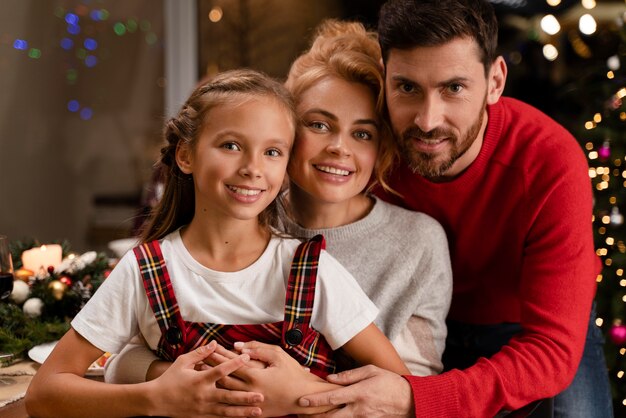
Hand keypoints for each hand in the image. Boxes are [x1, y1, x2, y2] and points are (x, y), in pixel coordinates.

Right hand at [149, 341, 263, 417]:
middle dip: (246, 396)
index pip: (220, 371)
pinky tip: (244, 417)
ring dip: (244, 411)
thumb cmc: (170, 378)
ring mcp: (204, 407)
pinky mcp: (202, 416)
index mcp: (200, 379)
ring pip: (227, 411)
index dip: (234, 363)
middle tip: (261, 395)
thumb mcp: (183, 362)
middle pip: (229, 396)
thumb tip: (215, 343)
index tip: (247, 358)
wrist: (156, 401)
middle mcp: (204, 395)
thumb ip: (200, 353)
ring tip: (259, 411)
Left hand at [212, 341, 340, 416]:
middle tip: (197, 361)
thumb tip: (238, 346)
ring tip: (201, 374)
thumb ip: (258, 349)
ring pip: (226, 392)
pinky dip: (223, 395)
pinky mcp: (254, 411)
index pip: (230, 364)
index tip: (207, 349)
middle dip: (210, 368)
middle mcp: (250, 390)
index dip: (218, 356)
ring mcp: (251, 402)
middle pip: (223, 378)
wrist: (304, 397)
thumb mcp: (278, 356)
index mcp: (255, 376)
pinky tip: (216, 390)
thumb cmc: (292, 374)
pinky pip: (233, 404)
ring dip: (213, 382)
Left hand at [298, 365, 414, 417]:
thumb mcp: (370, 371)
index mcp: (359, 393)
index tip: (303, 400)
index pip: (332, 397)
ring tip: (311, 416)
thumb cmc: (389, 382)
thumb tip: (330, 378)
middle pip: (332, 416)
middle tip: (301, 414)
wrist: (409, 401)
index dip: (316, 400)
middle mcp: (359, 408)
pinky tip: (329, 416)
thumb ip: (349, 375)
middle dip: (315, 416)